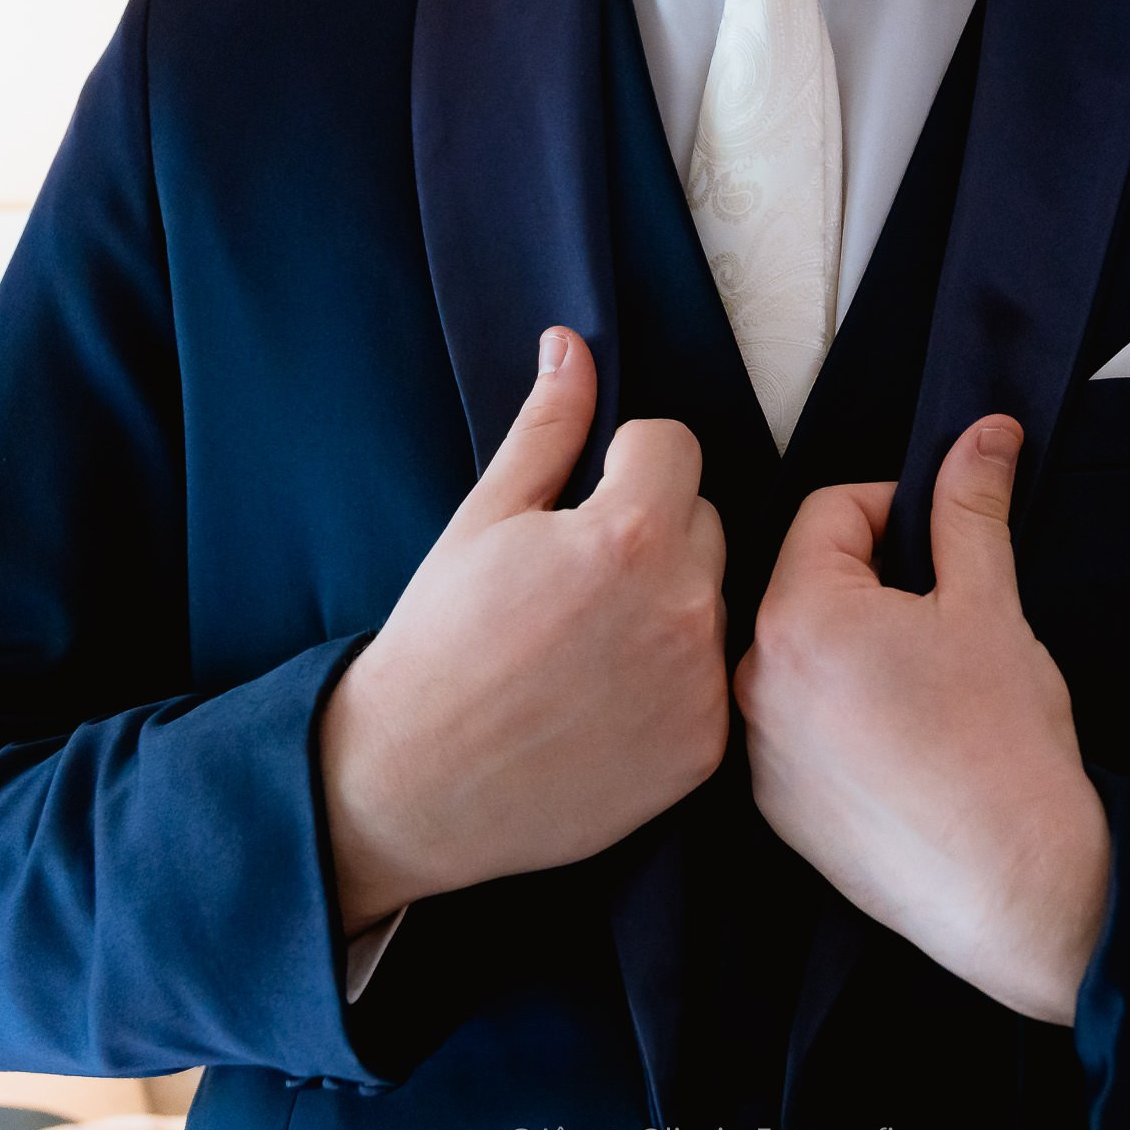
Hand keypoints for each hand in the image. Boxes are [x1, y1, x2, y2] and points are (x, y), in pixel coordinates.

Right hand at [320, 327, 728, 934]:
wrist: (417, 784)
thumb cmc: (440, 644)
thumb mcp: (483, 520)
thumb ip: (546, 429)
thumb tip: (572, 345)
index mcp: (627, 534)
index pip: (672, 446)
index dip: (623, 464)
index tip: (580, 504)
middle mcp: (682, 605)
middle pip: (702, 521)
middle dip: (650, 532)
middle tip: (576, 582)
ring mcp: (698, 681)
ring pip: (712, 599)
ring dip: (668, 603)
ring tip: (590, 644)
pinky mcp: (704, 746)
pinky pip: (710, 677)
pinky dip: (674, 679)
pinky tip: (609, 699)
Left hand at [734, 416, 1108, 1024]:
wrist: (1013, 886)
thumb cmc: (1002, 745)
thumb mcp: (990, 605)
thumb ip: (971, 509)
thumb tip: (983, 435)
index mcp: (799, 615)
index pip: (829, 512)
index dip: (897, 509)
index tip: (944, 539)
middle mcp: (753, 680)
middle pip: (804, 584)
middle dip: (872, 581)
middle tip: (940, 615)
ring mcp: (754, 750)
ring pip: (797, 657)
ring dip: (851, 648)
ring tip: (924, 685)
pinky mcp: (772, 806)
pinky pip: (792, 727)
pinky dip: (836, 715)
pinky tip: (899, 742)